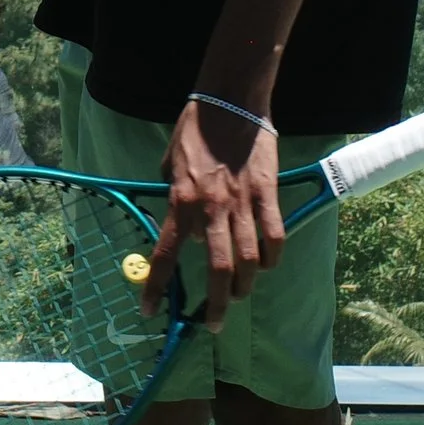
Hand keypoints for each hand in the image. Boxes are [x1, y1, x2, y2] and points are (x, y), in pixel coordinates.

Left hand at [142, 102, 286, 328]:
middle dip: (216, 305)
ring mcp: (242, 203)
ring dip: (245, 286)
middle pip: (218, 270)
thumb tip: (181, 225)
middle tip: (213, 323)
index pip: (165, 253)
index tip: (149, 310)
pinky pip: (274, 235)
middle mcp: (210, 208)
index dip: (156, 286)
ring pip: (248, 260)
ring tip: (239, 296)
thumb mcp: (169, 163)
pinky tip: (266, 265)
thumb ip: (173, 196)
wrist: (230, 102)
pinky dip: (271, 257)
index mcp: (180, 200)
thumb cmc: (195, 129)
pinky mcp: (267, 193)